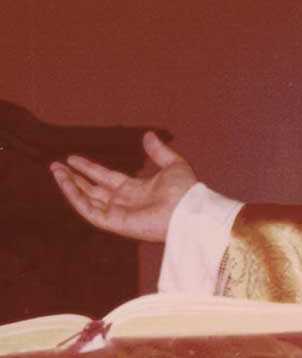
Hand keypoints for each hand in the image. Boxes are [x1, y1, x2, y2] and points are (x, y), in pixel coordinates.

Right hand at [50, 131, 197, 241]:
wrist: (190, 210)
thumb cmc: (187, 191)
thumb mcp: (173, 164)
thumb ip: (158, 151)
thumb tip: (148, 135)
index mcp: (136, 190)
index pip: (106, 178)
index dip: (89, 168)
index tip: (72, 158)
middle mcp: (124, 203)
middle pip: (92, 189)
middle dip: (73, 178)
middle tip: (56, 165)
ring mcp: (117, 213)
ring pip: (86, 199)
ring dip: (69, 186)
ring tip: (55, 171)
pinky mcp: (114, 223)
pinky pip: (88, 210)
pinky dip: (75, 197)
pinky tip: (66, 183)